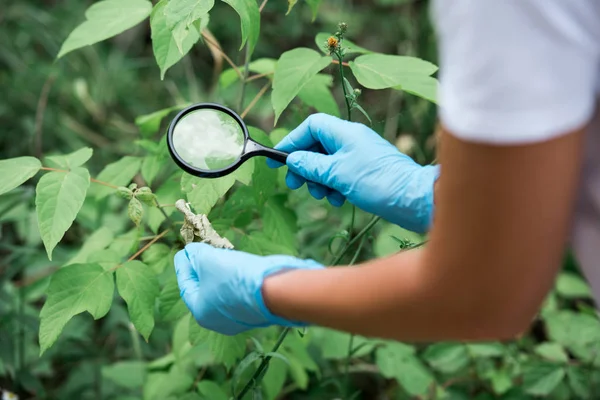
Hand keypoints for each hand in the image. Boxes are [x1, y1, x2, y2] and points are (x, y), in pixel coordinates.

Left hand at [174, 243, 323, 334]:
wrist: (274, 290)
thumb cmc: (235, 277)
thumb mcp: (209, 260)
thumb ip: (196, 254)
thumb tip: (192, 251)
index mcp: (201, 313)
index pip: (186, 286)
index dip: (183, 266)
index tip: (183, 251)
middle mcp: (218, 321)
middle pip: (204, 290)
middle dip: (202, 269)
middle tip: (201, 251)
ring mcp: (239, 318)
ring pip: (223, 292)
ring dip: (220, 273)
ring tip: (219, 255)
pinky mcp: (256, 311)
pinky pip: (239, 293)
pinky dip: (235, 279)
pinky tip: (237, 265)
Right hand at [267, 113, 438, 232]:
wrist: (413, 199)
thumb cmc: (377, 182)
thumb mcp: (337, 174)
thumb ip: (311, 165)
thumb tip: (293, 160)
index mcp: (345, 132)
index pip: (310, 126)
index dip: (292, 141)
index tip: (278, 159)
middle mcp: (352, 140)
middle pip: (317, 146)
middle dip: (304, 166)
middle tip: (295, 185)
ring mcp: (360, 156)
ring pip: (327, 164)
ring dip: (319, 180)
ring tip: (323, 195)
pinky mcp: (366, 172)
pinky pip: (341, 175)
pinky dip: (334, 187)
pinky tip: (338, 200)